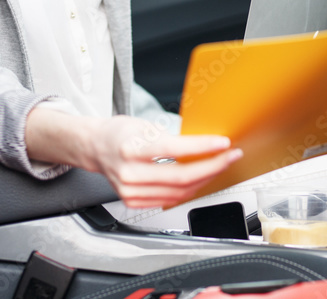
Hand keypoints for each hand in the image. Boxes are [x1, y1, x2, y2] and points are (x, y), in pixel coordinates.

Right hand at [26, 109, 242, 208]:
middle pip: (181, 176)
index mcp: (130, 148)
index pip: (173, 150)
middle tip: (230, 156)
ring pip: (180, 192)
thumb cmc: (119, 134)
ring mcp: (131, 192)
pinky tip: (200, 178)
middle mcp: (130, 173)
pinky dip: (190, 190)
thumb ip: (170, 137)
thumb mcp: (143, 125)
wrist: (95, 149)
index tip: (223, 143)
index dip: (202, 147)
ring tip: (219, 166)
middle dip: (212, 166)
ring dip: (205, 179)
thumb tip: (204, 144)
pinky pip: (171, 200)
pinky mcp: (135, 202)